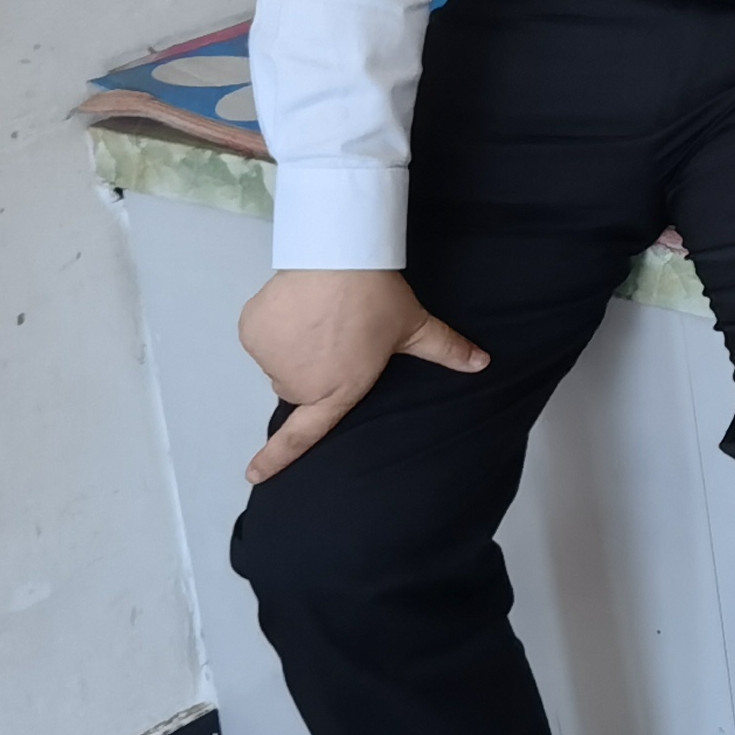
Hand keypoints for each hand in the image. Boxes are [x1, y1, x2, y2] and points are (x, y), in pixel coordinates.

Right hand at [239, 268, 487, 481]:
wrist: (337, 258)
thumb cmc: (376, 298)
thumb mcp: (414, 328)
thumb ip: (446, 350)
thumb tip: (483, 363)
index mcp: (335, 391)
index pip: (302, 435)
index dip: (276, 459)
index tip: (253, 475)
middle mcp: (297, 383)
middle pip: (298, 385)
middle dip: (312, 368)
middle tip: (336, 336)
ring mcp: (269, 359)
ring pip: (278, 360)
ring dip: (292, 346)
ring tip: (319, 317)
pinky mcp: (251, 333)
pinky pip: (262, 336)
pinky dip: (274, 325)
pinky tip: (298, 307)